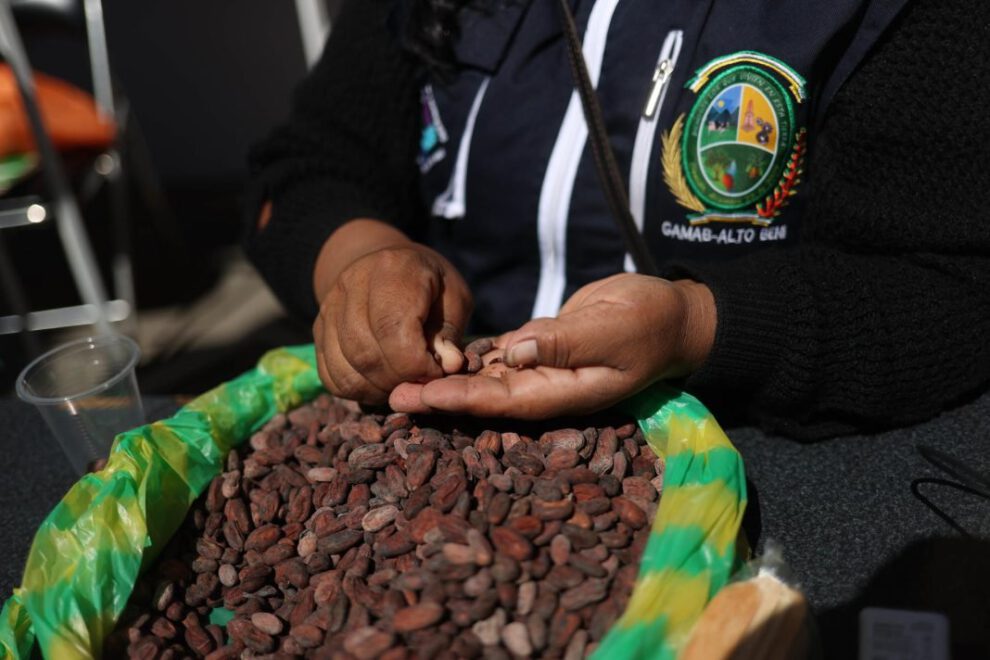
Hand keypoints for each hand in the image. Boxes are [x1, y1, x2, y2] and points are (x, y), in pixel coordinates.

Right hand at [313, 220, 471, 404]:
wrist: (389, 265)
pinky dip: (356, 390)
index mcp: (393, 269)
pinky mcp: (318, 328)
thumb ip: (450, 333)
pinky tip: (380, 384)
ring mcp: (329, 306)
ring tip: (402, 384)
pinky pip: (330, 374)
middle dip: (397, 380)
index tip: (434, 372)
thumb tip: (447, 366)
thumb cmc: (431, 285)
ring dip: (377, 389)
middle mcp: (352, 283)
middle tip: (419, 382)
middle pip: (365, 352)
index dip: (414, 363)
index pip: (392, 329)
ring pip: (345, 368)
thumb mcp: (455, 298)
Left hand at [390, 274, 714, 417]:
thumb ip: (566, 341)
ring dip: (445, 379)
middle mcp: (546, 387)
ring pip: (485, 379)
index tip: (422, 398)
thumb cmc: (649, 322)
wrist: (668, 314)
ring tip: (400, 379)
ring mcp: (542, 368)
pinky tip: (434, 355)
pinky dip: (468, 358)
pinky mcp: (540, 347)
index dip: (460, 400)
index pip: (503, 401)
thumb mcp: (614, 328)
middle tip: (390, 397)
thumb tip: (516, 350)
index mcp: (564, 392)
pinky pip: (498, 357)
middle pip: (484, 397)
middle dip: (438, 397)